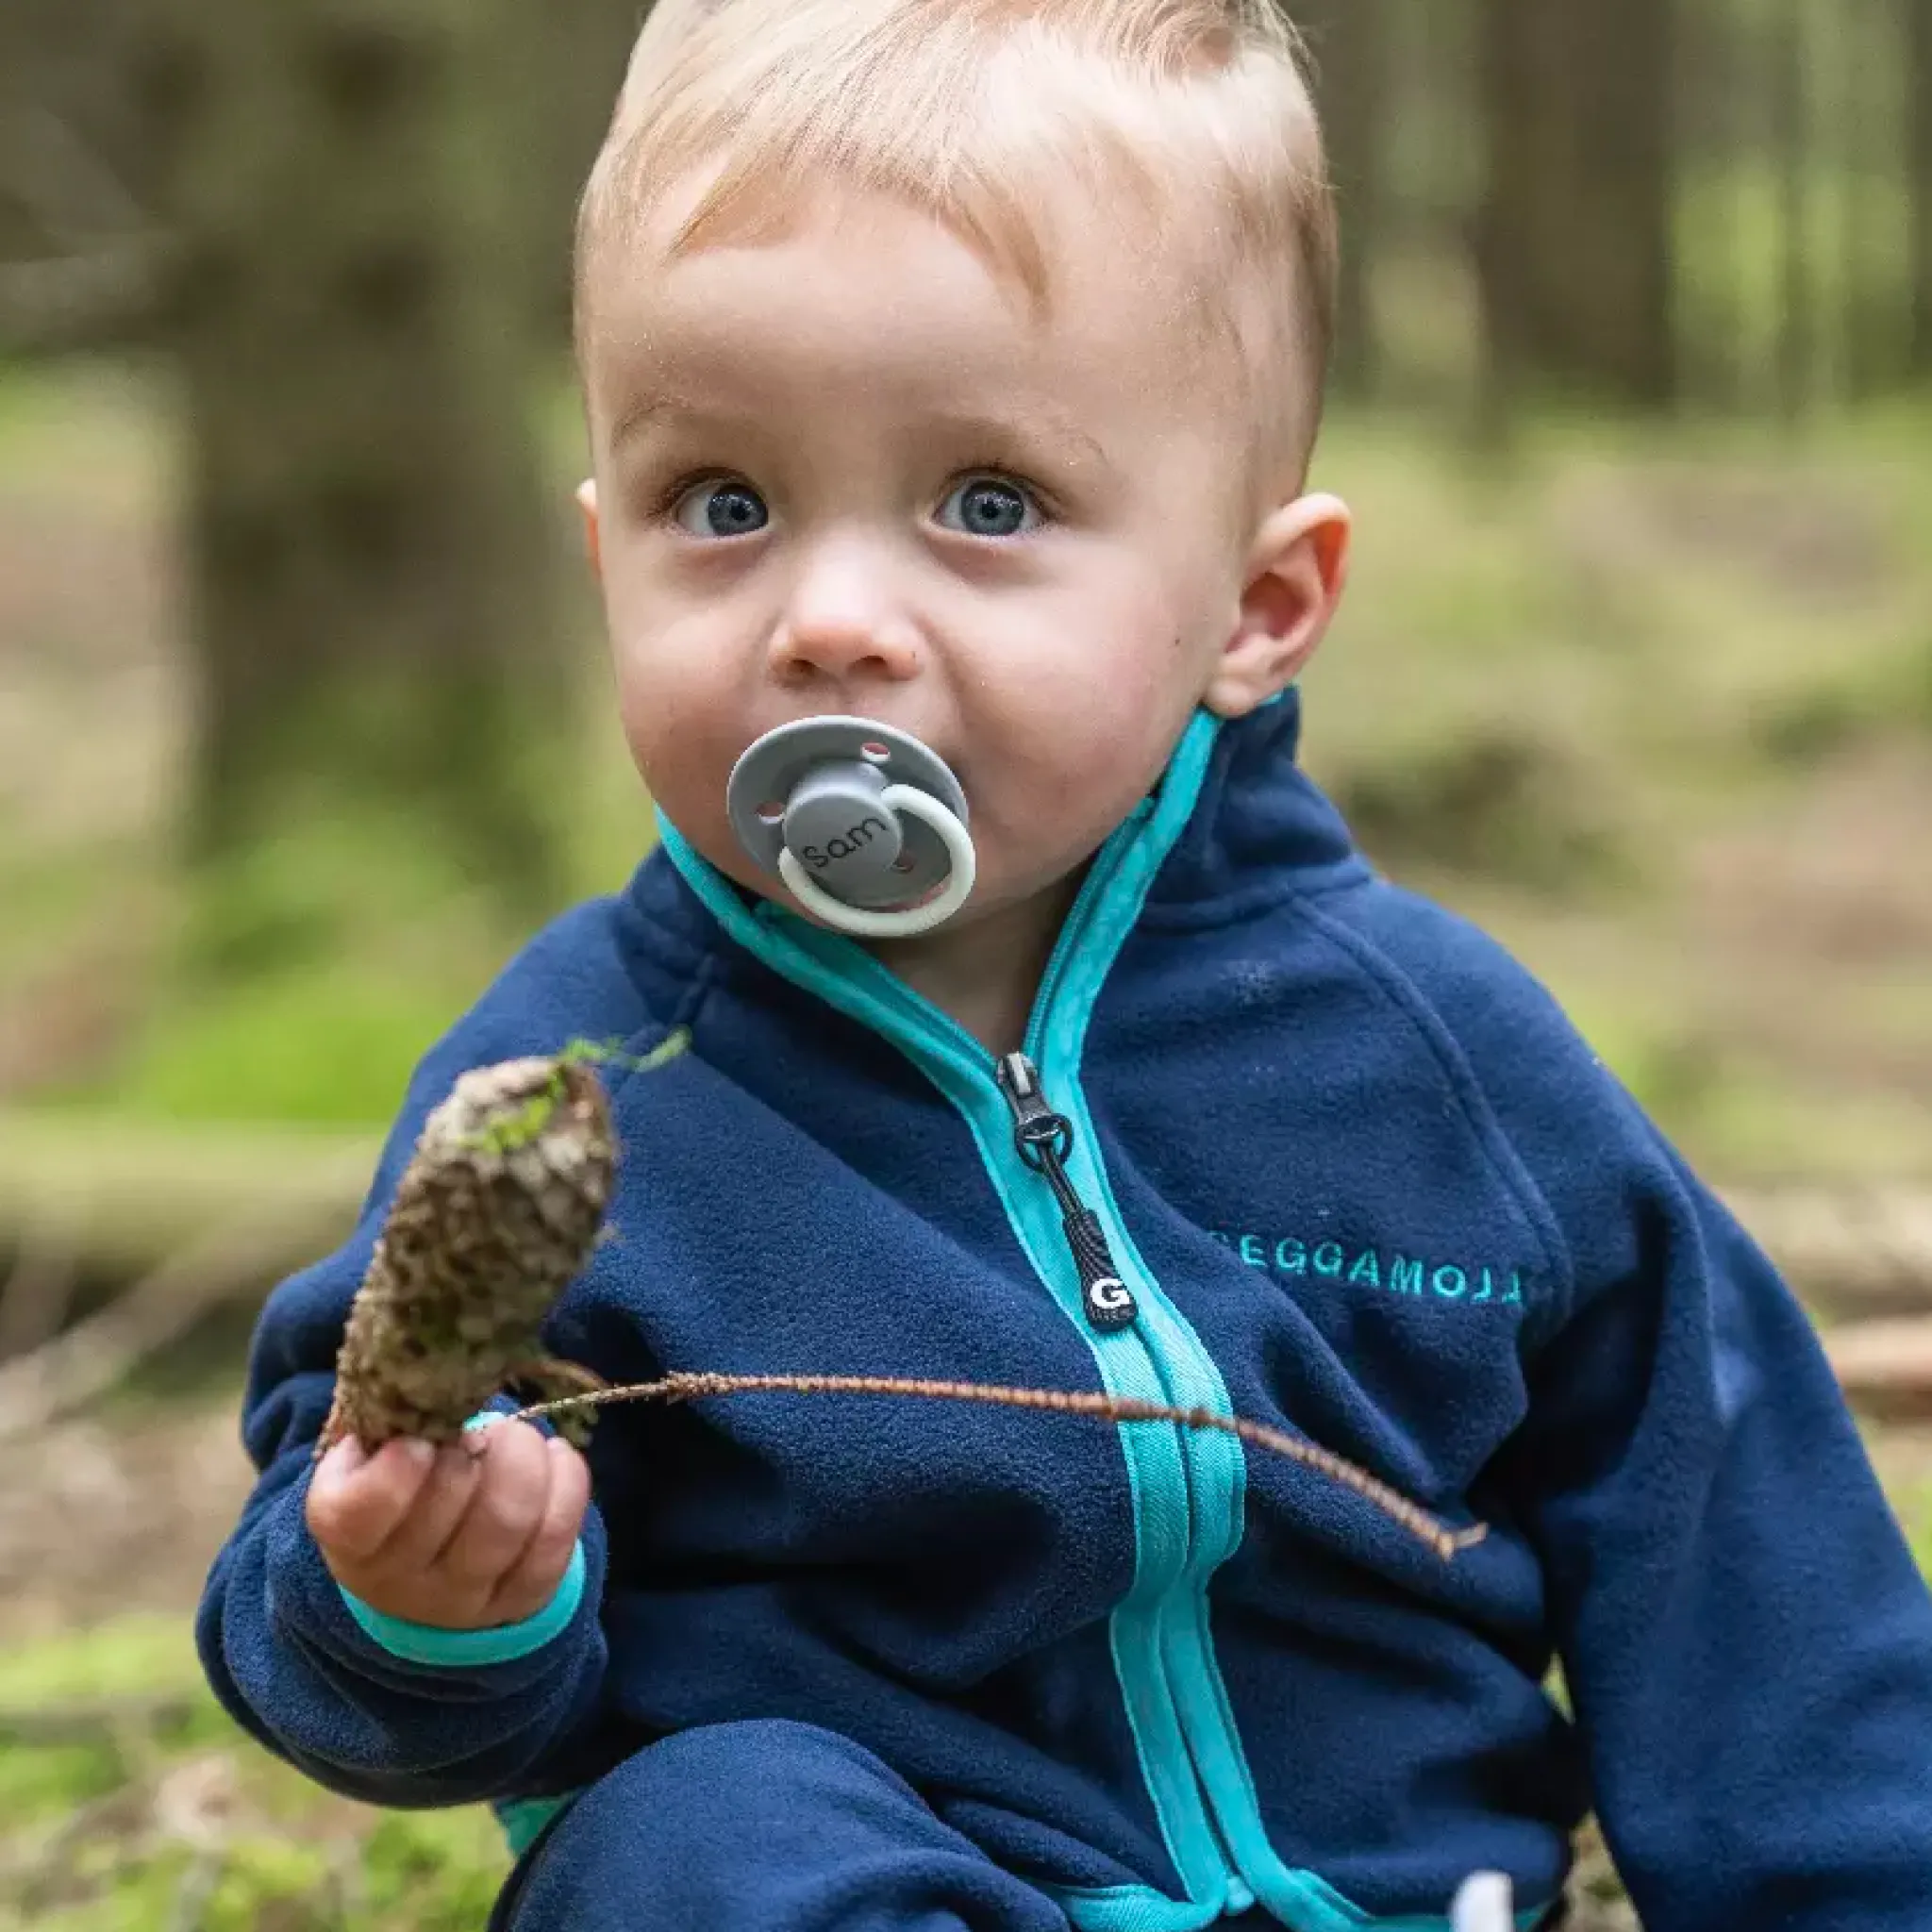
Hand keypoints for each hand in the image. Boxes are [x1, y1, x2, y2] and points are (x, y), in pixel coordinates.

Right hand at [306, 1419, 588, 1630]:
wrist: (415, 1568)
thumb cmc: (388, 1487)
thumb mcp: (366, 1459)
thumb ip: (387, 1425)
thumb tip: (431, 1380)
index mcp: (350, 1540)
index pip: (365, 1511)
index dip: (400, 1465)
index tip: (423, 1436)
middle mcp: (402, 1581)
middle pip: (456, 1500)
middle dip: (480, 1442)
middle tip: (480, 1427)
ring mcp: (464, 1599)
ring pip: (512, 1520)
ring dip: (526, 1457)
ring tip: (517, 1438)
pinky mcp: (521, 1599)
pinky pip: (556, 1538)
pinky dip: (567, 1482)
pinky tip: (556, 1456)